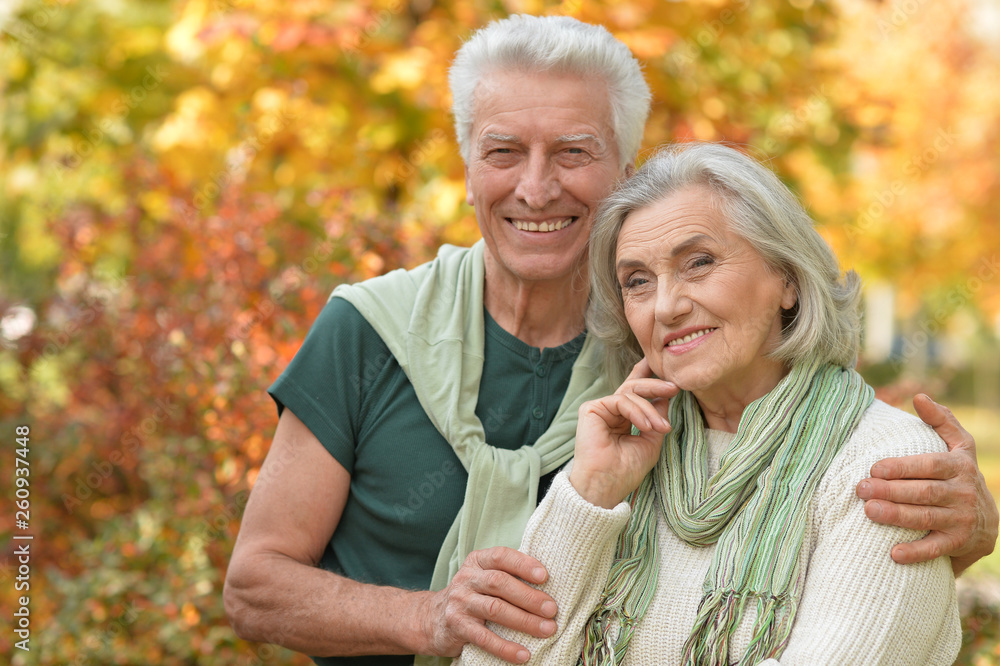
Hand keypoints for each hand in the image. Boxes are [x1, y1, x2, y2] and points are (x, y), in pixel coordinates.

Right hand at [421, 547, 556, 662]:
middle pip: (499, 583)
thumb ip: (507, 576)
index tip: (545, 576)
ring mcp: (460, 602)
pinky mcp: (457, 627)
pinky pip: (484, 638)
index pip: (501, 556)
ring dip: (524, 620)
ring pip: (494, 609)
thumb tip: (549, 585)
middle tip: (552, 609)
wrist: (430, 619)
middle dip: (529, 596)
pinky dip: (505, 647)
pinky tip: (523, 654)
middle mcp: (466, 578)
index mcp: (477, 562)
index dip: (523, 564)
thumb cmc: (472, 596)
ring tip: (547, 629)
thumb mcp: (483, 578)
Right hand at [569, 358, 677, 508]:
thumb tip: (666, 396)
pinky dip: (637, 412)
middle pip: (634, 387)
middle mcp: (611, 411)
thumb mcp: (651, 441)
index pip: (636, 392)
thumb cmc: (626, 470)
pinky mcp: (591, 409)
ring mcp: (601, 409)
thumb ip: (657, 418)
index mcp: (623, 418)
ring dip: (650, 409)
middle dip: (656, 385)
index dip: (648, 377)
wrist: (607, 485)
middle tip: (675, 387)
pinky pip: (620, 400)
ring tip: (661, 428)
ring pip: (630, 393)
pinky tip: (645, 426)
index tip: (664, 367)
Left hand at [855, 394, 998, 574]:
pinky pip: (935, 549)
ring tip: (869, 511)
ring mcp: (961, 519)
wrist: (987, 521)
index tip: (874, 468)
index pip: (929, 465)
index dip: (903, 467)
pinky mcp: (957, 543)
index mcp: (959, 466)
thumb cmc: (959, 475)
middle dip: (891, 490)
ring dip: (896, 516)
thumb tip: (919, 396)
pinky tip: (893, 554)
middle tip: (861, 489)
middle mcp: (962, 492)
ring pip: (925, 517)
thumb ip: (941, 421)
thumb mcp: (959, 446)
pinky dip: (915, 552)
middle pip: (923, 492)